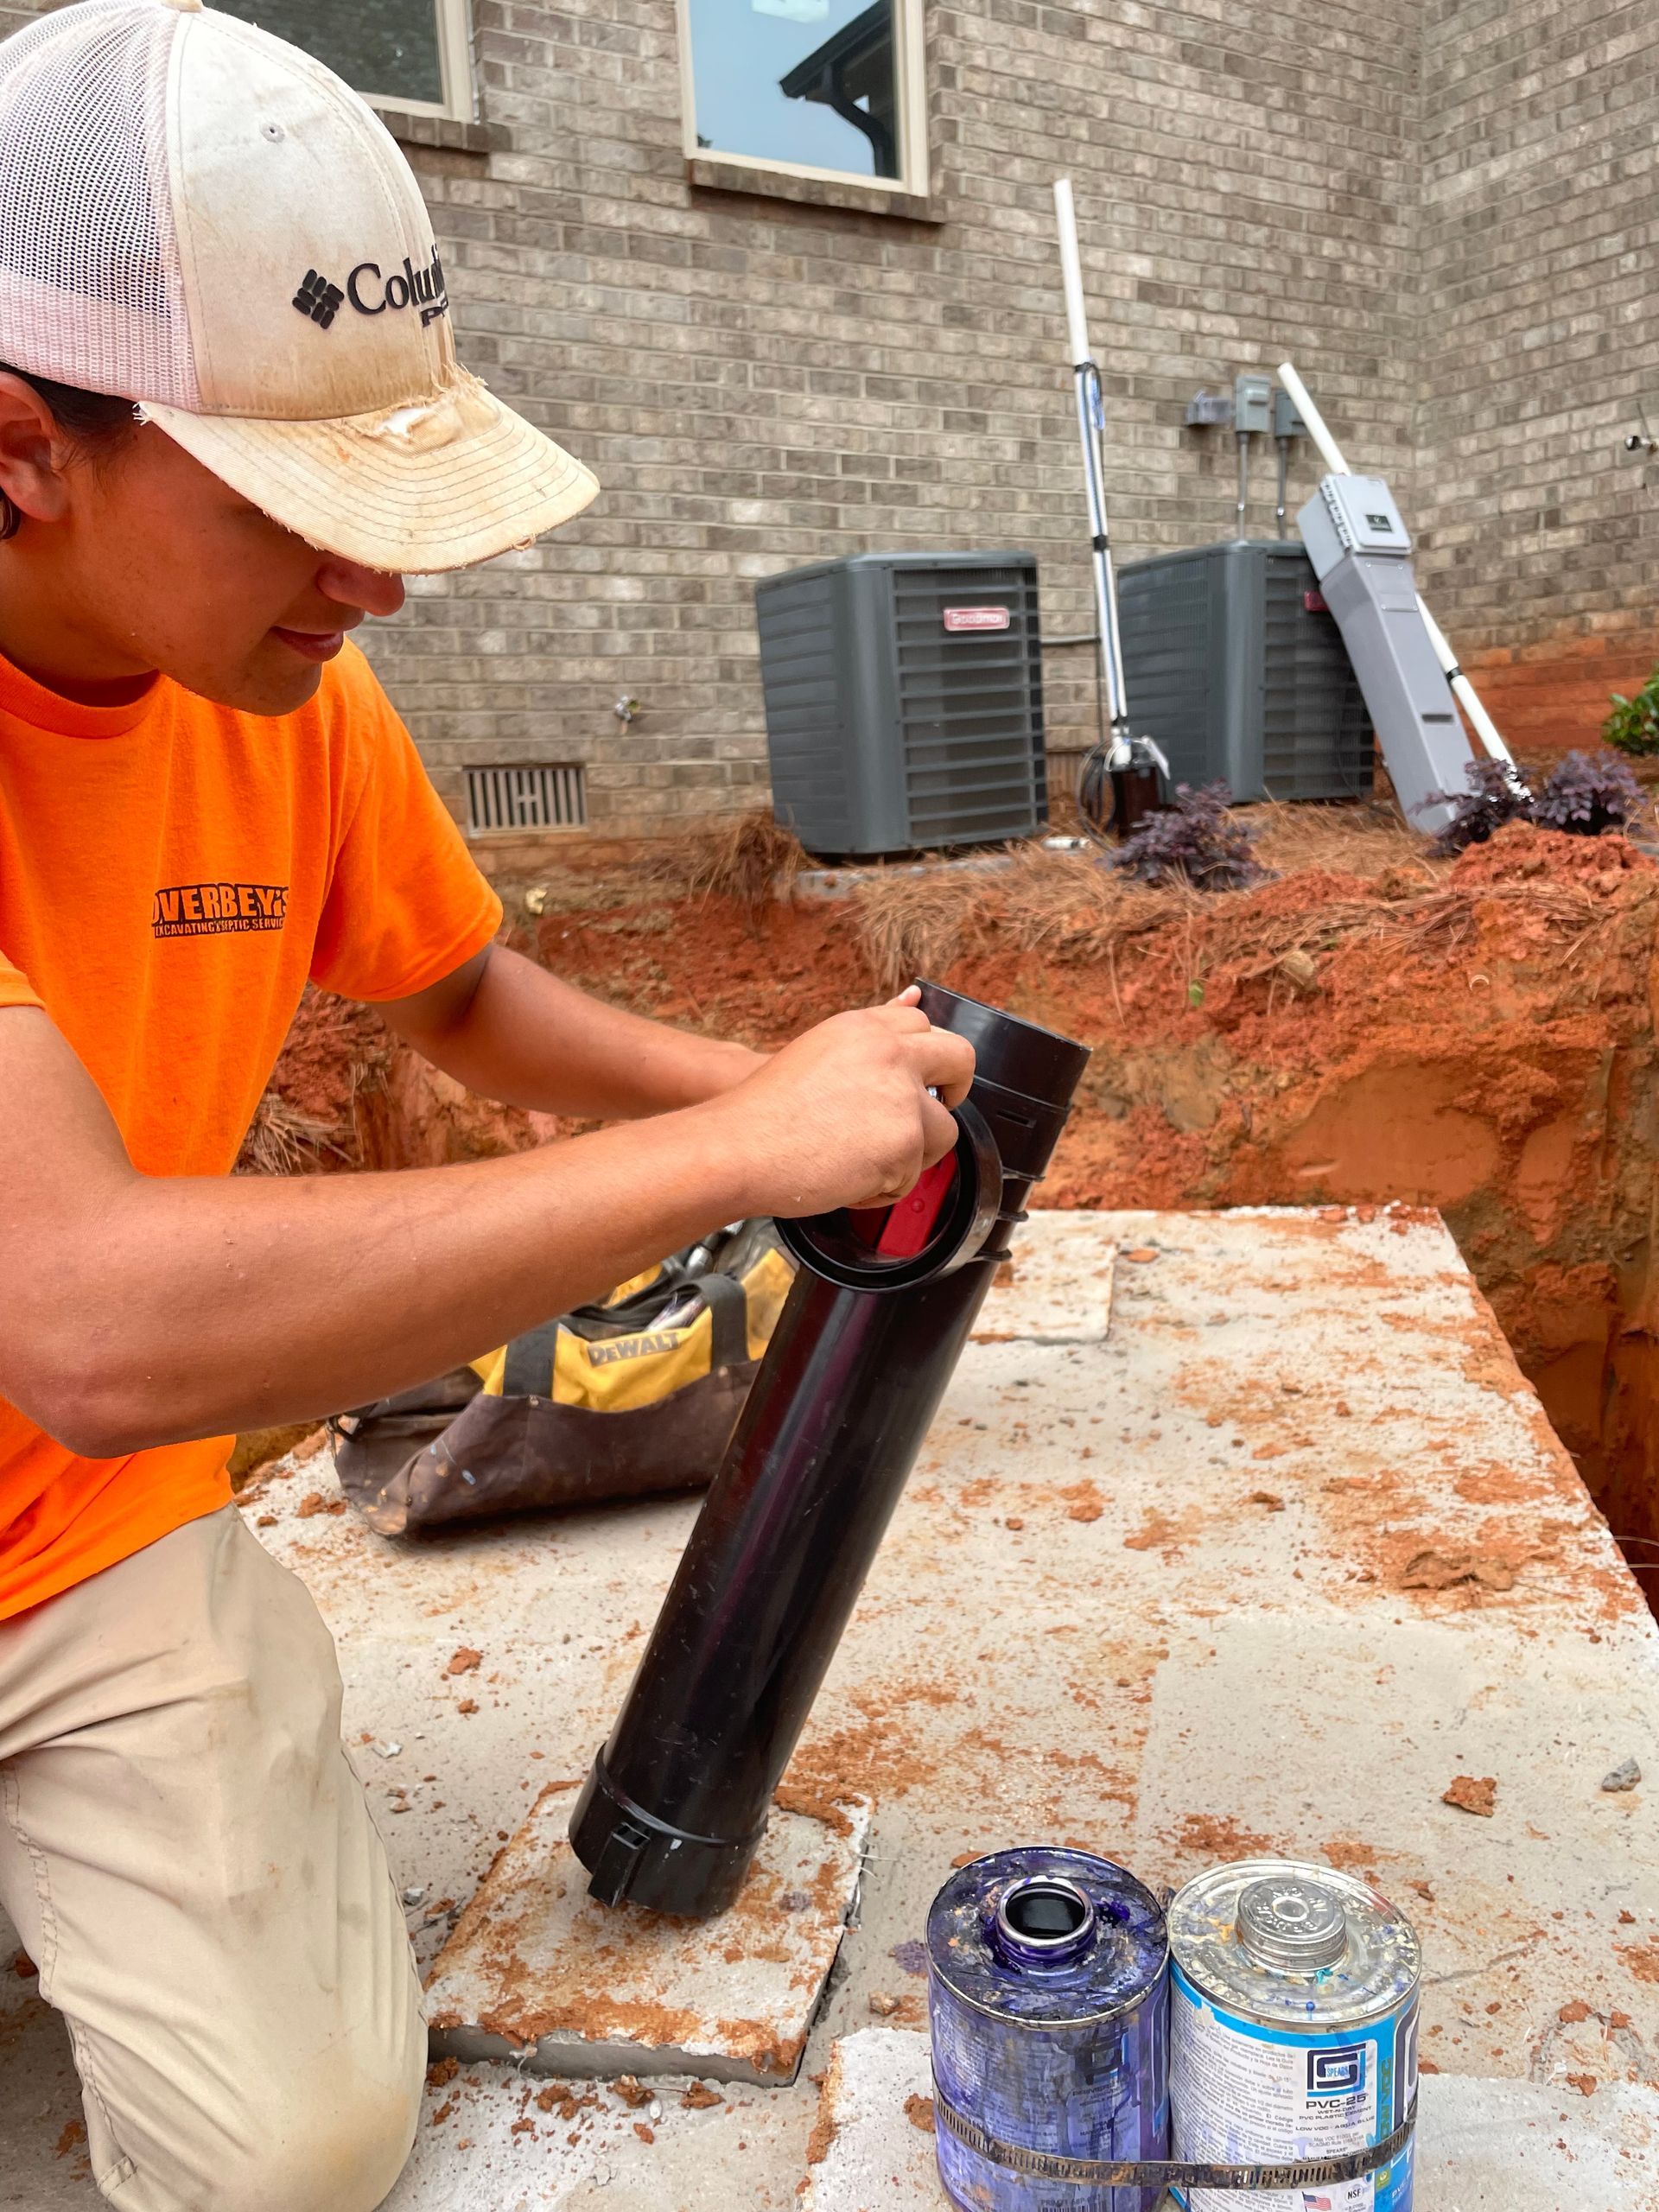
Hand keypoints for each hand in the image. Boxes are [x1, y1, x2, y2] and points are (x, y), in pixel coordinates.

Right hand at [700, 989, 975, 1219]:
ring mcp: (903, 1096)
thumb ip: (867, 1038)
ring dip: (913, 1153)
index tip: (920, 1080)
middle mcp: (891, 1053)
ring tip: (865, 1164)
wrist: (741, 1147)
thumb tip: (914, 994)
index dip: (928, 1058)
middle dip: (955, 1089)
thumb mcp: (817, 1052)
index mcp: (865, 1028)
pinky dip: (884, 1188)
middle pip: (959, 1059)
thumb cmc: (763, 1111)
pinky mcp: (906, 1141)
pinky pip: (912, 1176)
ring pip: (943, 1130)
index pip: (923, 1025)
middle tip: (928, 1116)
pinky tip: (848, 1180)